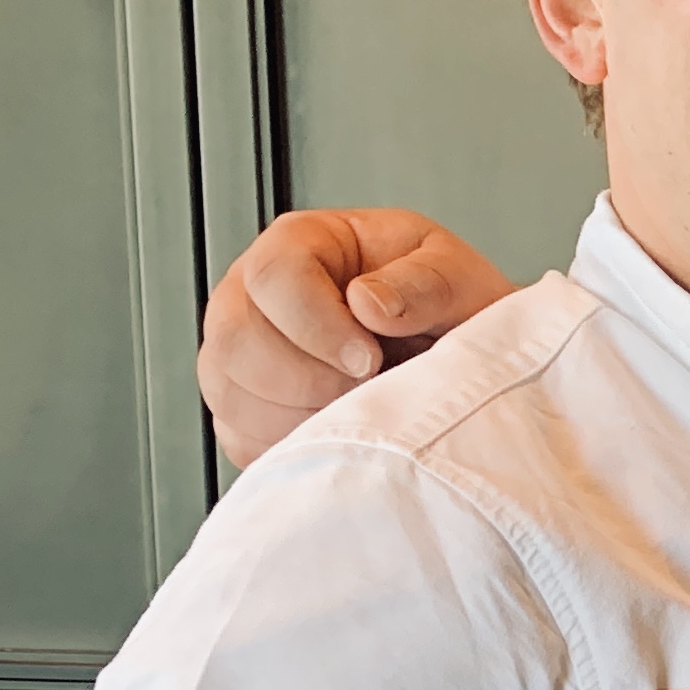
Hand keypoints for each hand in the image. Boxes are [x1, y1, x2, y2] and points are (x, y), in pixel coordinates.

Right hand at [201, 208, 515, 470]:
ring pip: (229, 392)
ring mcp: (241, 352)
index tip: (368, 358)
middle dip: (307, 378)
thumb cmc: (448, 309)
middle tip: (366, 388)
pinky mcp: (244, 408)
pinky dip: (289, 446)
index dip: (317, 324)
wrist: (460, 360)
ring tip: (357, 407)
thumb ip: (426, 283)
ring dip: (298, 415)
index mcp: (304, 243)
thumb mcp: (459, 277)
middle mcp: (255, 293)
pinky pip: (240, 437)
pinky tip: (336, 430)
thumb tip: (370, 303)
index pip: (275, 275)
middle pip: (235, 338)